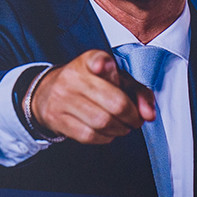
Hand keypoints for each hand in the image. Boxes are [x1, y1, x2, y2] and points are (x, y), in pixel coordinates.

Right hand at [26, 50, 156, 144]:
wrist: (48, 93)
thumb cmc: (90, 85)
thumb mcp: (116, 79)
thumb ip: (139, 93)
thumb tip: (149, 115)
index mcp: (88, 61)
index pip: (96, 59)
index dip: (102, 64)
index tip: (104, 66)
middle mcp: (73, 77)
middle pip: (114, 103)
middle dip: (132, 117)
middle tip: (135, 120)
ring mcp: (62, 99)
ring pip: (103, 122)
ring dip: (120, 129)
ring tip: (122, 126)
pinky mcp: (57, 119)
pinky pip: (89, 136)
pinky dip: (105, 137)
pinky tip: (107, 132)